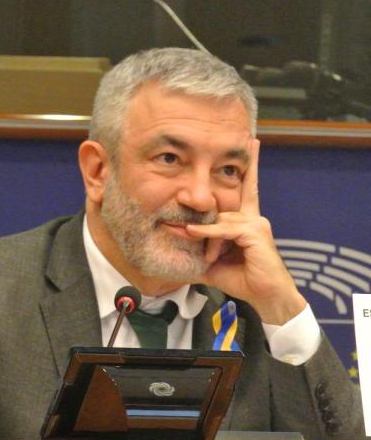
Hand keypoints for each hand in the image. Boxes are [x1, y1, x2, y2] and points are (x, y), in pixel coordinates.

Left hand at [184, 139, 306, 324]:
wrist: (265, 297)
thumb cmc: (241, 280)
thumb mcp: (211, 263)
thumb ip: (196, 251)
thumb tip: (173, 251)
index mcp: (245, 220)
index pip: (246, 187)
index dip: (250, 166)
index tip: (253, 142)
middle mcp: (253, 217)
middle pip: (217, 211)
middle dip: (200, 228)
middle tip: (184, 236)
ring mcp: (256, 224)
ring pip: (219, 221)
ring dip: (207, 240)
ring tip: (208, 258)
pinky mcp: (255, 233)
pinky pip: (224, 229)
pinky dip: (209, 235)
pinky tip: (196, 235)